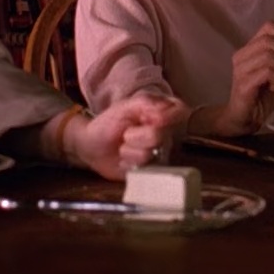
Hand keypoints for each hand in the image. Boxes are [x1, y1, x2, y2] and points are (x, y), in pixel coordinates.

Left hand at [62, 93, 189, 180]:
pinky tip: (123, 159)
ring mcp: (158, 153)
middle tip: (126, 134)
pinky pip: (143, 168)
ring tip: (123, 147)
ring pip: (150, 153)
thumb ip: (147, 103)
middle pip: (161, 135)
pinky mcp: (150, 170)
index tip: (149, 117)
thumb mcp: (126, 106)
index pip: (181, 111)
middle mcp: (164, 134)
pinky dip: (127, 162)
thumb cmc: (109, 122)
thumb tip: (165, 112)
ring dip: (129, 150)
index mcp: (161, 114)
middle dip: (136, 134)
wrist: (92, 145)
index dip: (168, 116)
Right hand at [195, 22, 273, 136]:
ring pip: (268, 56)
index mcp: (249, 49)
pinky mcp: (243, 84)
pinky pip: (266, 72)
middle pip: (268, 41)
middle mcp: (241, 56)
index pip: (267, 27)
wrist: (244, 118)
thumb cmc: (260, 96)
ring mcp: (240, 70)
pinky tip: (273, 87)